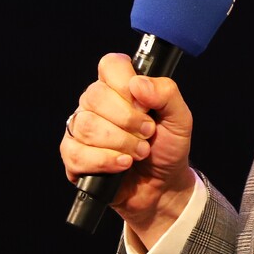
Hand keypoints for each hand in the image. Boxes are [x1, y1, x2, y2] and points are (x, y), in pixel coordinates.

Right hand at [59, 52, 195, 243]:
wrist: (163, 187)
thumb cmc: (168, 148)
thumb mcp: (180, 118)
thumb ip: (166, 93)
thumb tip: (137, 84)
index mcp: (119, 87)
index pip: (109, 65)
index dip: (124, 82)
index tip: (144, 104)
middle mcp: (96, 104)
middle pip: (95, 96)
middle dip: (128, 120)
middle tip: (147, 134)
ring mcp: (81, 130)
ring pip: (86, 125)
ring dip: (120, 143)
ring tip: (139, 152)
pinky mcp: (74, 157)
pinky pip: (76, 153)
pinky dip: (105, 161)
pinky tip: (122, 165)